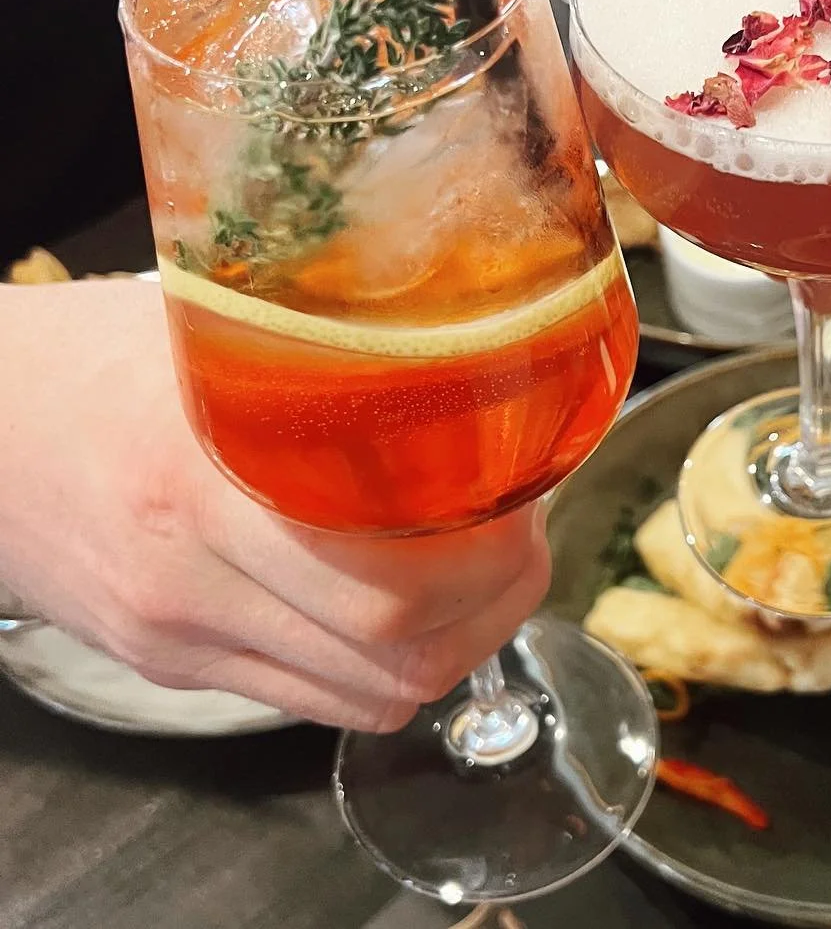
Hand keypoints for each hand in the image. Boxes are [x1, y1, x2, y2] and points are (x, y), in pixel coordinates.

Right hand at [0, 279, 548, 730]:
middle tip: (521, 538)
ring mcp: (181, 635)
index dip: (492, 562)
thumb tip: (475, 351)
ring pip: (367, 695)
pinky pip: (312, 700)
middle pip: (395, 653)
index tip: (526, 503)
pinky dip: (383, 665)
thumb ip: (338, 353)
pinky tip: (400, 602)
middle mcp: (191, 582)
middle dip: (494, 605)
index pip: (395, 587)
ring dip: (452, 643)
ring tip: (476, 570)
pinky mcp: (173, 663)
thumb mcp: (221, 332)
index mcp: (208, 484)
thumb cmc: (102, 358)